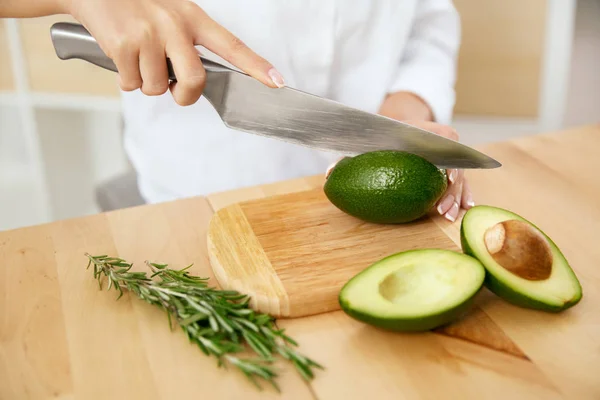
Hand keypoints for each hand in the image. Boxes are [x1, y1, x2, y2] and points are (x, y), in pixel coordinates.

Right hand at [65, 0, 283, 105]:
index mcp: (192, 17)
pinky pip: (130, 84)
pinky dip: (124, 79)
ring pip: (156, 87)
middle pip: (194, 80)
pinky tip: (120, 55)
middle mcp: (174, 24)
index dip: (256, 66)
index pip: (231, 45)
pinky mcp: (123, 44)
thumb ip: (187, 43)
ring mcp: (148, 34)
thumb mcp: (169, 14)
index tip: (277, 82)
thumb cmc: (134, 6)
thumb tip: (193, 83)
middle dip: (184, 95)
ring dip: (145, 83)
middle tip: (172, 88)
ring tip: (136, 57)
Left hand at [325, 120, 473, 221]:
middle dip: (451, 189)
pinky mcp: (450, 166)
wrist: (398, 125)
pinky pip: (460, 180)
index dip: (447, 159)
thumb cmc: (382, 134)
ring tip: (449, 215)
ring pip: (460, 175)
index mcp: (425, 129)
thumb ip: (350, 156)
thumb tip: (328, 174)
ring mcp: (448, 154)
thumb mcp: (368, 141)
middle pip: (454, 164)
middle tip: (441, 209)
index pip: (443, 139)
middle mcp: (442, 140)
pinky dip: (462, 193)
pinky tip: (463, 209)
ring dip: (457, 196)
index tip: (445, 178)